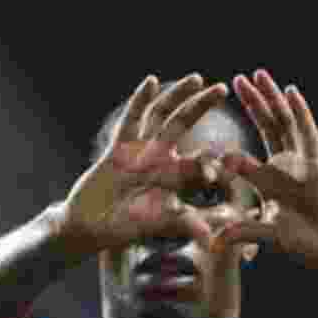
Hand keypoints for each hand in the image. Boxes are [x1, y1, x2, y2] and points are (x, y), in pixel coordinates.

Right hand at [61, 74, 229, 252]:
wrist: (89, 226)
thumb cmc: (123, 229)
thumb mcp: (156, 225)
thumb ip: (183, 224)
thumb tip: (210, 239)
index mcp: (173, 177)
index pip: (199, 160)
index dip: (213, 156)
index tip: (228, 152)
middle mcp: (159, 158)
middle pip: (183, 124)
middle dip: (202, 106)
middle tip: (223, 89)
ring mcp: (139, 150)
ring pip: (161, 115)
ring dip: (177, 95)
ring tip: (197, 78)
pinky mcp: (118, 148)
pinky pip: (131, 120)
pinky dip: (140, 101)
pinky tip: (152, 82)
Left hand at [211, 70, 317, 277]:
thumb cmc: (307, 244)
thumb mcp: (269, 236)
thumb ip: (243, 232)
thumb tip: (213, 243)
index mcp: (269, 182)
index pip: (244, 157)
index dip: (229, 140)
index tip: (215, 127)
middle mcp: (284, 168)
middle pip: (266, 128)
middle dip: (252, 103)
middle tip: (235, 80)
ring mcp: (301, 165)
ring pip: (283, 124)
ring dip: (270, 99)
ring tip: (257, 75)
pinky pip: (307, 135)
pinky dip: (299, 114)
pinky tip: (290, 92)